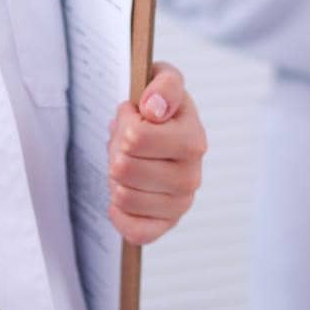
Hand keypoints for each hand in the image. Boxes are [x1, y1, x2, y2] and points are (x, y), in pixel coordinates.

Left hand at [107, 62, 205, 244]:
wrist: (164, 130)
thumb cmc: (161, 105)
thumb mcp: (164, 79)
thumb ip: (164, 84)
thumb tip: (154, 108)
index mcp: (193, 140)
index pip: (136, 138)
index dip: (126, 122)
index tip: (136, 115)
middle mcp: (192, 176)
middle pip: (123, 168)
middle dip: (117, 151)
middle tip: (128, 142)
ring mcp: (180, 203)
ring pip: (122, 196)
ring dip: (116, 178)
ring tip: (130, 162)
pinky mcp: (167, 225)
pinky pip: (134, 231)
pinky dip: (120, 214)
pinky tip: (125, 193)